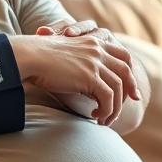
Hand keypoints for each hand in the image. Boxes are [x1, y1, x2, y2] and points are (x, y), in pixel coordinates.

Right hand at [12, 22, 139, 125]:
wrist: (28, 56)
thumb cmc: (36, 58)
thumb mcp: (63, 56)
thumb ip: (77, 64)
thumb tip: (81, 82)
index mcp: (92, 42)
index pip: (122, 55)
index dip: (129, 70)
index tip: (130, 86)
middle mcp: (97, 50)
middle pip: (126, 70)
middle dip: (131, 87)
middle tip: (133, 101)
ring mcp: (95, 62)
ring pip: (118, 88)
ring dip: (114, 107)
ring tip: (105, 119)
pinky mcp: (90, 76)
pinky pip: (108, 98)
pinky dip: (106, 110)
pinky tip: (96, 116)